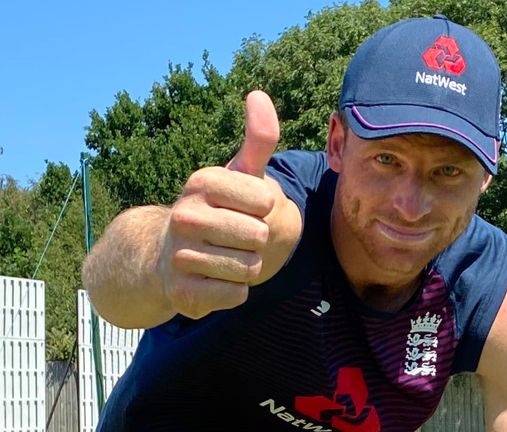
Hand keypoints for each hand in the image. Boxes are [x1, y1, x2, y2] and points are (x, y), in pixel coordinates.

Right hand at [158, 91, 279, 318]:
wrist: (167, 257)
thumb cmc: (216, 209)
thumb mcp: (238, 173)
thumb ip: (258, 138)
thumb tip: (258, 94)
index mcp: (202, 182)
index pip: (266, 202)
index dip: (265, 208)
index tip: (244, 207)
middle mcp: (184, 215)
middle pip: (260, 237)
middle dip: (257, 240)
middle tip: (234, 236)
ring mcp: (179, 255)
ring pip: (250, 268)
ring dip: (247, 267)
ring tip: (224, 256)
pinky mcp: (180, 292)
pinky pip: (236, 295)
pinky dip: (234, 291)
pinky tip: (214, 279)